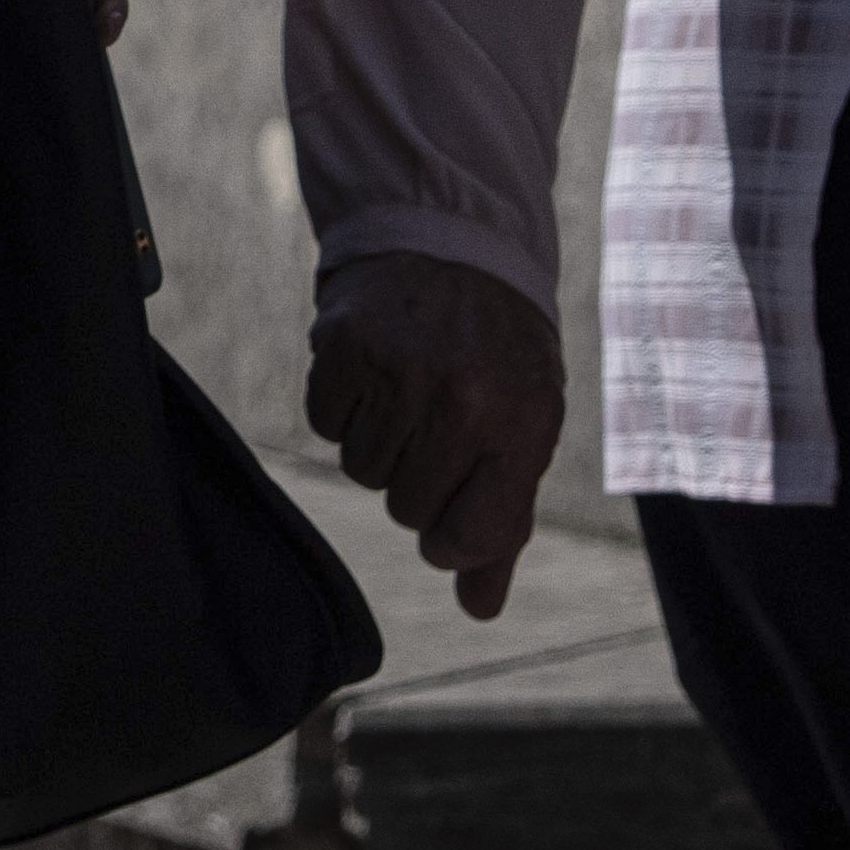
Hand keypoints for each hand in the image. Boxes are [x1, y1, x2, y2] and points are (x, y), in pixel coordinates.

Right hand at [304, 248, 564, 618]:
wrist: (456, 241)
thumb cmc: (498, 353)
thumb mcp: (524, 428)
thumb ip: (504, 520)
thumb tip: (480, 609)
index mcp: (523, 425)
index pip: (466, 540)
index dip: (452, 537)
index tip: (455, 510)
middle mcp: (466, 398)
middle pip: (406, 509)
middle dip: (418, 477)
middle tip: (438, 419)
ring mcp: (404, 368)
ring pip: (362, 471)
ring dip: (379, 441)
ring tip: (410, 386)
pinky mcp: (348, 342)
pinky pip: (325, 423)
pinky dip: (343, 404)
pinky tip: (376, 366)